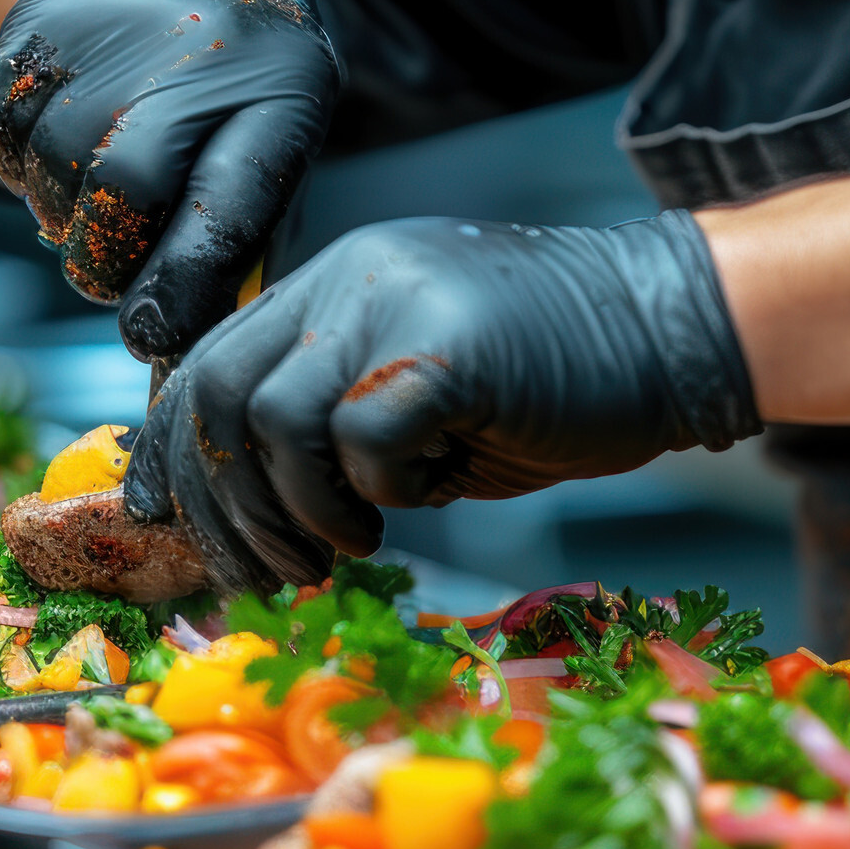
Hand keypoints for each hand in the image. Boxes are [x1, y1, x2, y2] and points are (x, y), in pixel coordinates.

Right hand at [0, 0, 337, 361]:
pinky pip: (5, 130)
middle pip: (125, 188)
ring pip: (55, 167)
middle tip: (111, 275)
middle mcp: (199, 47)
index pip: (232, 198)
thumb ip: (237, 240)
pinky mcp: (40, 14)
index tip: (152, 333)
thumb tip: (170, 341)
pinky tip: (63, 156)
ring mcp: (114, 23)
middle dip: (107, 259)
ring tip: (96, 205)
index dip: (188, 276)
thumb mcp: (274, 147)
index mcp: (281, 93)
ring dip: (64, 217)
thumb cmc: (243, 90)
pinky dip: (24, 169)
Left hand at [123, 210, 760, 587]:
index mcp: (334, 285)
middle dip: (224, 504)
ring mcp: (395, 300)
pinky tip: (423, 499)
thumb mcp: (421, 390)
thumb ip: (336, 423)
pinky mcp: (446, 346)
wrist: (677, 327)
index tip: (172, 524)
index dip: (174, 453)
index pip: (205, 362)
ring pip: (274, 417)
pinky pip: (362, 438)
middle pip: (217, 391)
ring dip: (301, 508)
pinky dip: (380, 491)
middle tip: (272, 570)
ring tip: (352, 545)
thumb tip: (251, 514)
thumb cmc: (556, 378)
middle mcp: (349, 277)